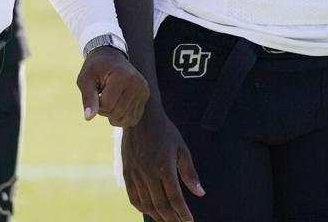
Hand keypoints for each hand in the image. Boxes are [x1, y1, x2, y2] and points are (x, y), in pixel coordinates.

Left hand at [77, 46, 148, 126]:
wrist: (110, 56)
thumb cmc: (95, 68)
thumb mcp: (86, 79)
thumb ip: (88, 98)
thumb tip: (88, 118)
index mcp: (122, 76)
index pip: (107, 104)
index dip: (96, 103)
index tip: (95, 92)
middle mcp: (137, 83)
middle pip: (117, 112)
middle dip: (104, 110)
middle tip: (101, 95)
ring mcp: (143, 90)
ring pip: (126, 119)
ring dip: (113, 116)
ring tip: (109, 100)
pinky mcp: (145, 96)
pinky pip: (134, 119)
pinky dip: (122, 118)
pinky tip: (116, 106)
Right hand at [121, 107, 204, 221]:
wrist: (139, 116)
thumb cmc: (164, 131)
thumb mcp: (181, 148)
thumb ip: (190, 172)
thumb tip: (200, 193)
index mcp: (164, 166)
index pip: (175, 198)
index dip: (183, 213)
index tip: (189, 221)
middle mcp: (148, 172)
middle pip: (160, 205)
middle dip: (172, 219)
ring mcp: (135, 173)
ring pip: (146, 204)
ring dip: (158, 216)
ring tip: (167, 221)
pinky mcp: (126, 172)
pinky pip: (133, 197)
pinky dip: (142, 208)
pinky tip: (150, 211)